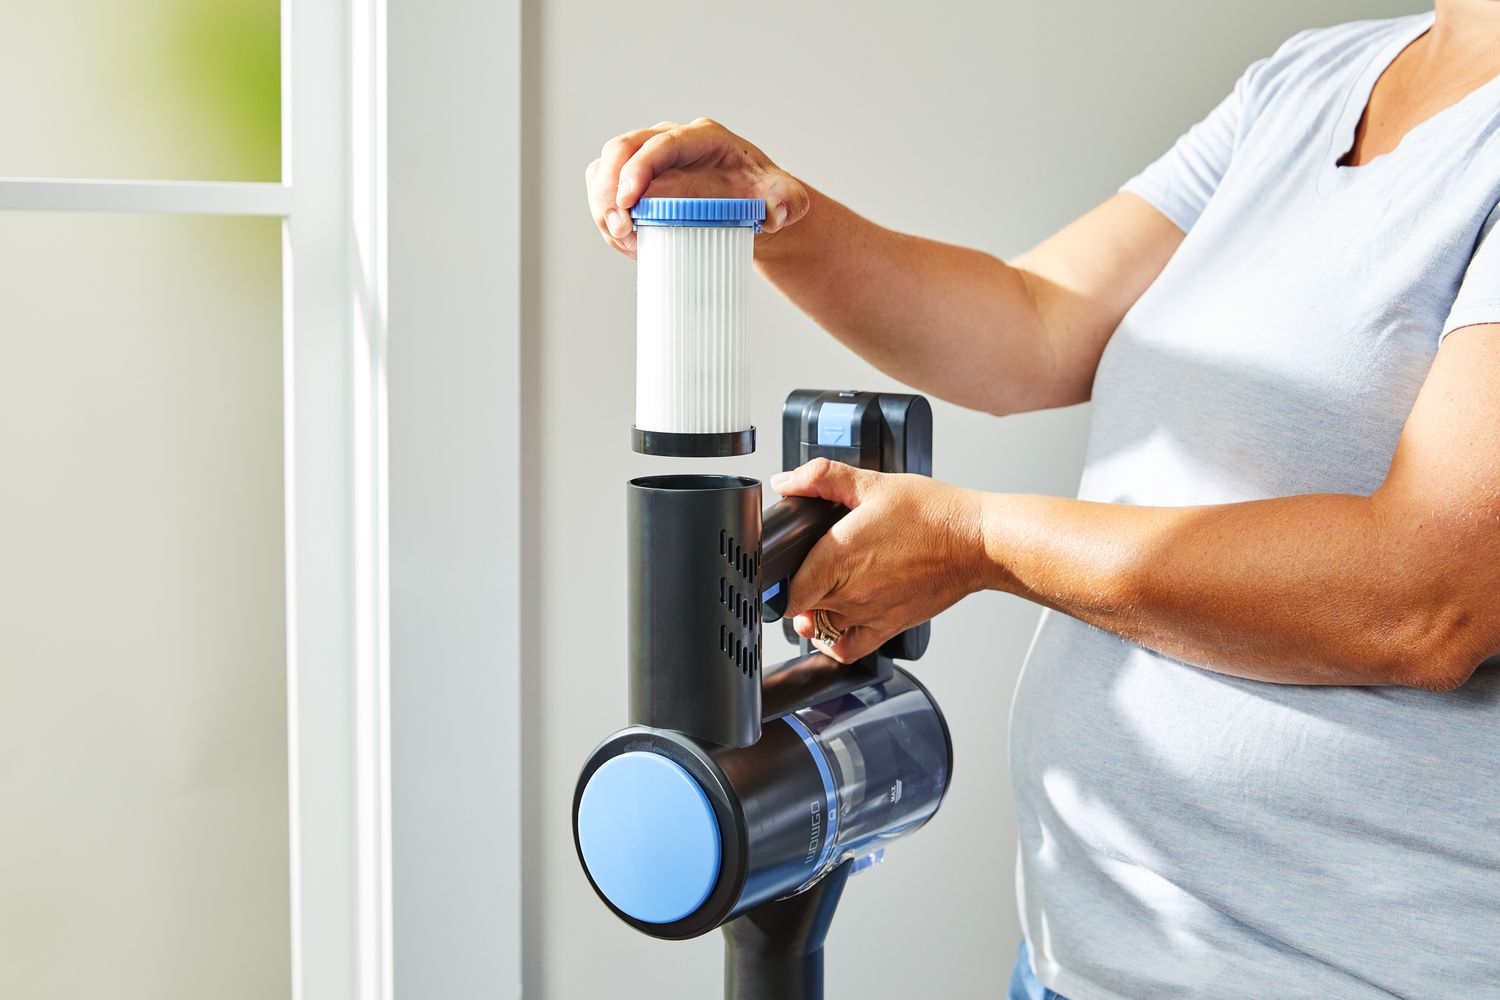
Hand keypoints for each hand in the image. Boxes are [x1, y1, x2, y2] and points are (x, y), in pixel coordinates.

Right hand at [584, 118, 809, 256]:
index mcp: (702, 137)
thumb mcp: (783, 198)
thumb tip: (779, 213)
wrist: (751, 208)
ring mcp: (647, 161)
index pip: (661, 144)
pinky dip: (606, 217)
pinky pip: (605, 191)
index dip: (639, 169)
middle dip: (610, 189)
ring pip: (605, 169)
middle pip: (621, 150)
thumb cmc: (762, 197)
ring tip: (623, 241)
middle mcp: (668, 142)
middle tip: (620, 230)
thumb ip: (789, 201)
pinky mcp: (634, 182)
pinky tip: (625, 243)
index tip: (630, 202)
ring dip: (602, 205)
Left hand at [772, 458, 988, 662]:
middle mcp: (850, 591)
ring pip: (818, 629)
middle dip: (794, 593)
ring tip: (819, 592)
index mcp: (838, 555)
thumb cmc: (931, 514)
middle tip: (802, 571)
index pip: (784, 590)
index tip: (779, 568)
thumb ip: (822, 478)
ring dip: (811, 615)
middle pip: (798, 609)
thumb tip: (786, 481)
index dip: (775, 581)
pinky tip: (835, 622)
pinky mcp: (888, 626)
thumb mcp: (872, 482)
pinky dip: (832, 642)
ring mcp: (868, 613)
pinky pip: (847, 650)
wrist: (975, 541)